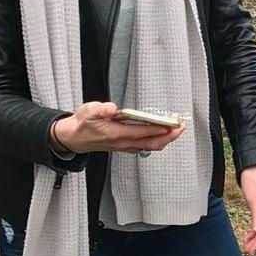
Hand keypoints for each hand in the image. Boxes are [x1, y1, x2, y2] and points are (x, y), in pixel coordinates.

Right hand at [51, 102, 184, 154]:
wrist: (75, 138)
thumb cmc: (83, 123)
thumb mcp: (88, 111)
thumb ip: (101, 109)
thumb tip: (112, 108)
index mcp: (115, 134)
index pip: (141, 132)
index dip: (157, 129)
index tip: (171, 124)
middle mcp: (122, 143)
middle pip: (151, 143)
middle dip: (168, 136)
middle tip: (181, 127)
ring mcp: (124, 147)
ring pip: (150, 147)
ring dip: (165, 140)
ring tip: (176, 131)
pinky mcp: (125, 147)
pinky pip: (145, 147)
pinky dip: (157, 142)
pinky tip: (163, 136)